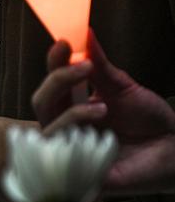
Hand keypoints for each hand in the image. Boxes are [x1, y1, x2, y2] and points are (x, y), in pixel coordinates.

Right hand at [31, 30, 174, 193]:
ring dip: (72, 111)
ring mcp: (71, 147)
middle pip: (41, 102)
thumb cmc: (149, 120)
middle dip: (57, 80)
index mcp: (74, 104)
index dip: (53, 63)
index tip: (65, 43)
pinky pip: (64, 152)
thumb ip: (100, 65)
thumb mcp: (123, 87)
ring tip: (103, 106)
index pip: (52, 83)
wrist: (174, 148)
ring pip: (47, 125)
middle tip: (83, 67)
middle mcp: (67, 125)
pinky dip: (79, 133)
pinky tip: (101, 128)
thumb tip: (85, 33)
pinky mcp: (79, 168)